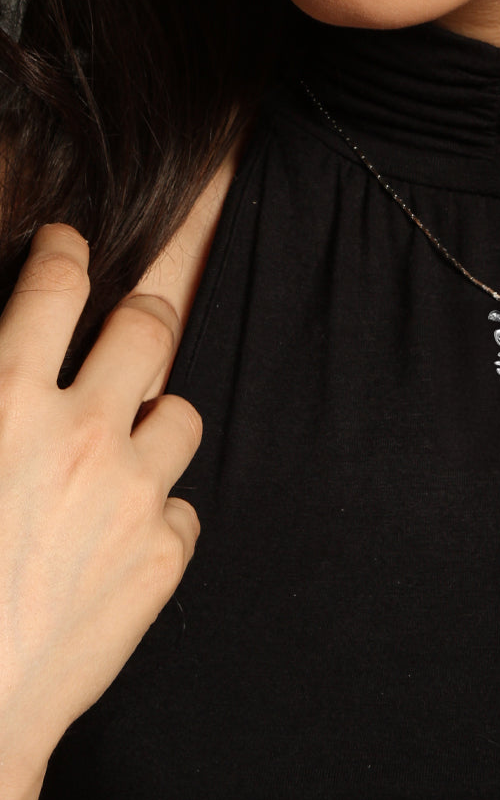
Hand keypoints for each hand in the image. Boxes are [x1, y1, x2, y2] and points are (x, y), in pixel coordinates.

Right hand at [0, 225, 201, 799]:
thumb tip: (11, 366)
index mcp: (4, 402)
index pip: (54, 288)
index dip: (65, 251)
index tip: (71, 245)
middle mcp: (81, 436)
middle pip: (148, 329)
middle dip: (145, 309)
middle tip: (137, 313)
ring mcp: (134, 494)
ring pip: (180, 415)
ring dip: (155, 421)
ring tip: (125, 449)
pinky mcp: (164, 554)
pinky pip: (182, 507)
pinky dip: (157, 513)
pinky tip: (121, 539)